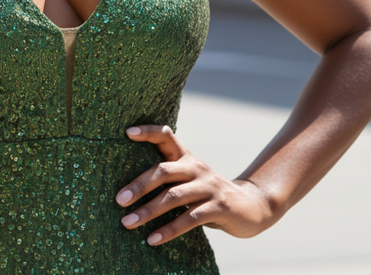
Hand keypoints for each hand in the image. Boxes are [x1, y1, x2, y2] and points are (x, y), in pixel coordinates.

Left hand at [116, 125, 274, 244]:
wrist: (251, 208)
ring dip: (148, 212)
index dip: (148, 131)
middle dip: (139, 186)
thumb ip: (170, 179)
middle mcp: (196, 168)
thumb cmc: (209, 195)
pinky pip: (189, 219)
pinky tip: (152, 239)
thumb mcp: (191, 180)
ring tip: (127, 223)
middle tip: (119, 200)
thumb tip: (129, 191)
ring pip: (173, 197)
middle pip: (163, 171)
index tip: (127, 132)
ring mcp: (208, 187)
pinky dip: (168, 230)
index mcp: (187, 157)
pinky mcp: (218, 207)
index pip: (166, 136)